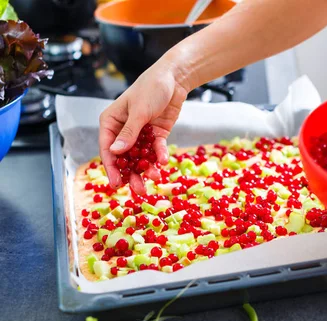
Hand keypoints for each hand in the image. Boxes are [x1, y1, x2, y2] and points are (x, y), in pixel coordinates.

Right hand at [99, 59, 188, 193]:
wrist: (175, 79)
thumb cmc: (151, 88)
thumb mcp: (139, 111)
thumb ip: (129, 133)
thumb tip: (116, 152)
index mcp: (111, 122)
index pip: (108, 149)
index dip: (111, 168)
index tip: (117, 184)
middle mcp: (124, 130)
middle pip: (125, 158)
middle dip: (132, 174)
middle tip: (139, 191)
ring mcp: (140, 133)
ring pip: (140, 157)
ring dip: (147, 169)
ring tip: (155, 178)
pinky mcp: (156, 134)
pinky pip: (156, 149)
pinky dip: (159, 155)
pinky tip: (164, 161)